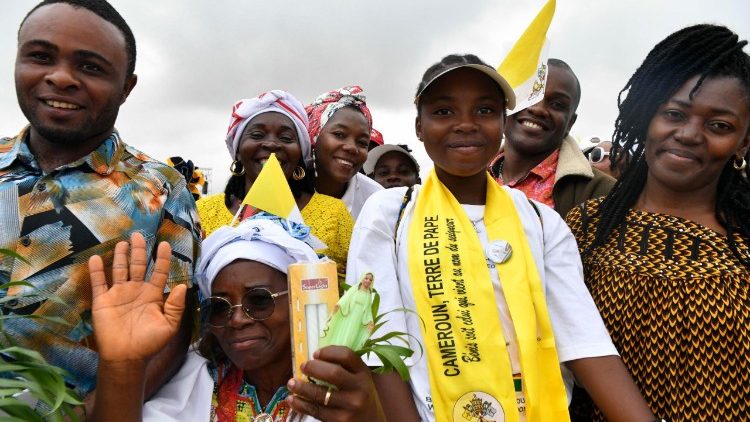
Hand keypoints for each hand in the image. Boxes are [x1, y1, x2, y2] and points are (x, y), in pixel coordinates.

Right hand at [88, 232, 186, 362]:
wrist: (127, 358)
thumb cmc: (150, 343)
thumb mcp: (169, 325)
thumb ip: (176, 306)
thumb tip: (184, 285)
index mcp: (153, 295)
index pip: (159, 271)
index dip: (162, 258)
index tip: (164, 244)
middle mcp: (136, 291)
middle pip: (138, 265)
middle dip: (139, 250)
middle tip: (139, 234)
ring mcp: (119, 294)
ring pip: (120, 270)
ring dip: (121, 256)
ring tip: (124, 242)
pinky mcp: (103, 301)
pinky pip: (99, 283)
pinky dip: (97, 271)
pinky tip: (97, 258)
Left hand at [286, 346, 385, 421]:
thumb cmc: (361, 396)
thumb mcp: (359, 380)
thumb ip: (344, 368)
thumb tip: (314, 359)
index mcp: (363, 374)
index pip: (347, 356)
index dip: (328, 352)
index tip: (315, 353)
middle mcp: (359, 389)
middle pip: (333, 373)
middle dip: (313, 368)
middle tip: (302, 366)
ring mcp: (350, 406)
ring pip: (321, 394)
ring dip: (302, 387)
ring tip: (291, 383)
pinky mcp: (340, 421)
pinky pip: (316, 411)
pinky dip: (301, 405)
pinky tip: (293, 399)